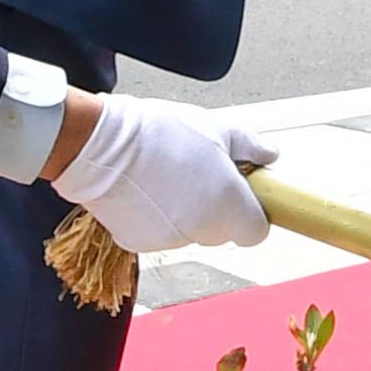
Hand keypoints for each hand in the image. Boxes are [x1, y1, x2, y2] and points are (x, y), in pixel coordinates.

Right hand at [49, 94, 275, 253]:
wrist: (100, 145)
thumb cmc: (160, 133)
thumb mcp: (216, 127)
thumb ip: (250, 146)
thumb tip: (270, 155)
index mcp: (228, 205)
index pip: (256, 231)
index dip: (252, 212)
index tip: (243, 193)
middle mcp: (202, 230)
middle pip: (222, 231)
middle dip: (217, 207)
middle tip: (201, 172)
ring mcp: (170, 240)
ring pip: (189, 231)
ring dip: (185, 210)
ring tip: (165, 172)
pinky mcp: (139, 243)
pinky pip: (158, 233)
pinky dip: (155, 216)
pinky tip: (144, 187)